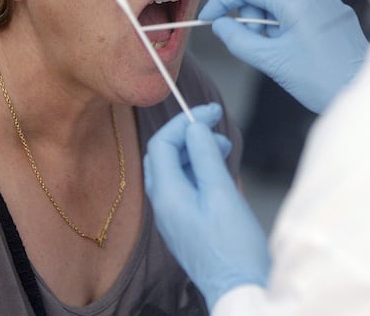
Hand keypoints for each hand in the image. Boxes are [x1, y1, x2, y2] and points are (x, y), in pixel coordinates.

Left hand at [144, 103, 269, 311]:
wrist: (240, 291)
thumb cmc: (234, 247)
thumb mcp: (222, 194)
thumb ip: (205, 156)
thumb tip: (194, 126)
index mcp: (167, 195)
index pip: (162, 143)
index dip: (183, 122)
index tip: (210, 111)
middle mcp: (163, 204)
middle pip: (164, 154)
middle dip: (188, 134)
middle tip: (216, 125)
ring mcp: (173, 215)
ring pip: (175, 168)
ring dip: (195, 150)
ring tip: (223, 147)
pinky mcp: (185, 222)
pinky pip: (184, 184)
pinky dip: (199, 168)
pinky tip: (219, 167)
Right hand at [199, 0, 367, 112]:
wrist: (359, 93)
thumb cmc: (319, 80)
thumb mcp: (270, 62)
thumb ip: (238, 40)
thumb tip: (219, 25)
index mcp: (295, 0)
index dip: (222, 0)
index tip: (208, 18)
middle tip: (247, 29)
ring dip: (266, 5)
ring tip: (271, 41)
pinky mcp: (334, 10)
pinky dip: (284, 12)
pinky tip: (288, 41)